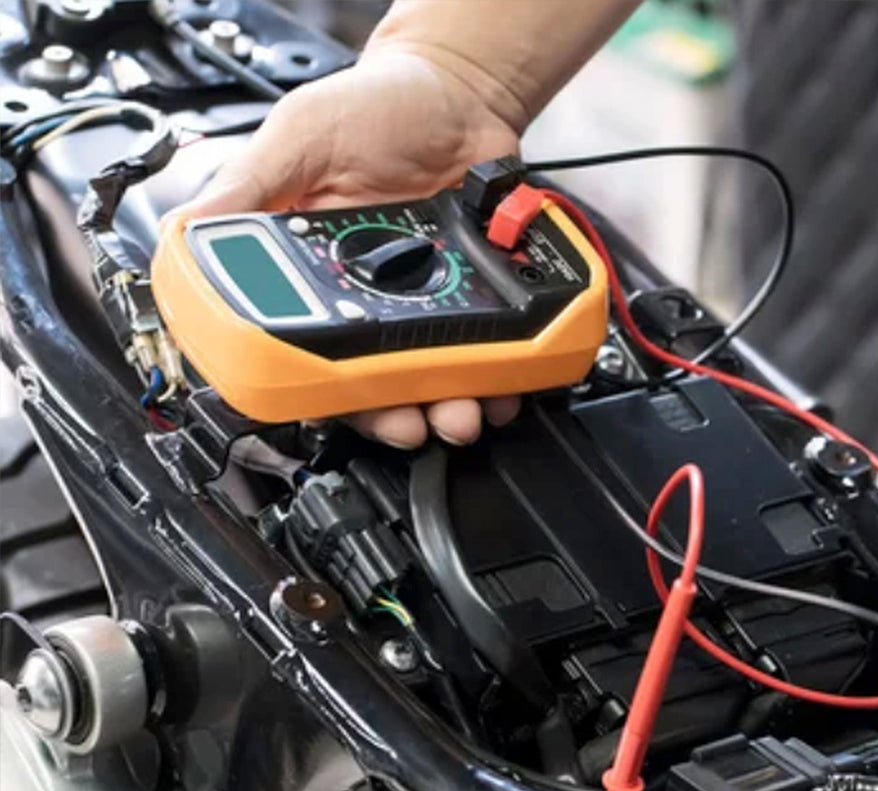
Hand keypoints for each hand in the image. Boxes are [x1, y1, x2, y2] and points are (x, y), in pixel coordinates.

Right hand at [176, 46, 523, 447]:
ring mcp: (428, 302)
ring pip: (432, 379)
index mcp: (309, 269)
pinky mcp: (481, 297)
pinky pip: (490, 353)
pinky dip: (499, 377)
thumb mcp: (300, 136)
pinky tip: (503, 384)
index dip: (312, 389)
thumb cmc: (378, 106)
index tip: (329, 406)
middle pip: (370, 383)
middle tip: (408, 423)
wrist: (463, 93)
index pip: (298, 349)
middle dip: (390, 415)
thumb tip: (187, 232)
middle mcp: (366, 297)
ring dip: (448, 407)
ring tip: (463, 412)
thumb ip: (249, 186)